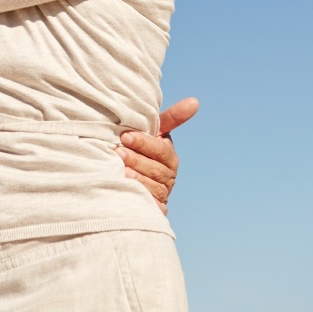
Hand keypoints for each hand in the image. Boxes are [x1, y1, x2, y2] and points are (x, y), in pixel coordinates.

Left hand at [116, 97, 198, 213]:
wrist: (127, 176)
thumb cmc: (140, 147)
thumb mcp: (153, 132)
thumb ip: (172, 118)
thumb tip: (195, 101)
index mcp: (169, 157)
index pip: (160, 150)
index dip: (144, 143)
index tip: (126, 136)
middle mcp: (168, 178)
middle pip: (154, 170)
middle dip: (135, 160)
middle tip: (117, 152)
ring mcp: (160, 195)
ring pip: (150, 188)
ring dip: (134, 179)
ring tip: (118, 170)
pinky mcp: (152, 210)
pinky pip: (146, 206)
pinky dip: (136, 198)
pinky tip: (123, 190)